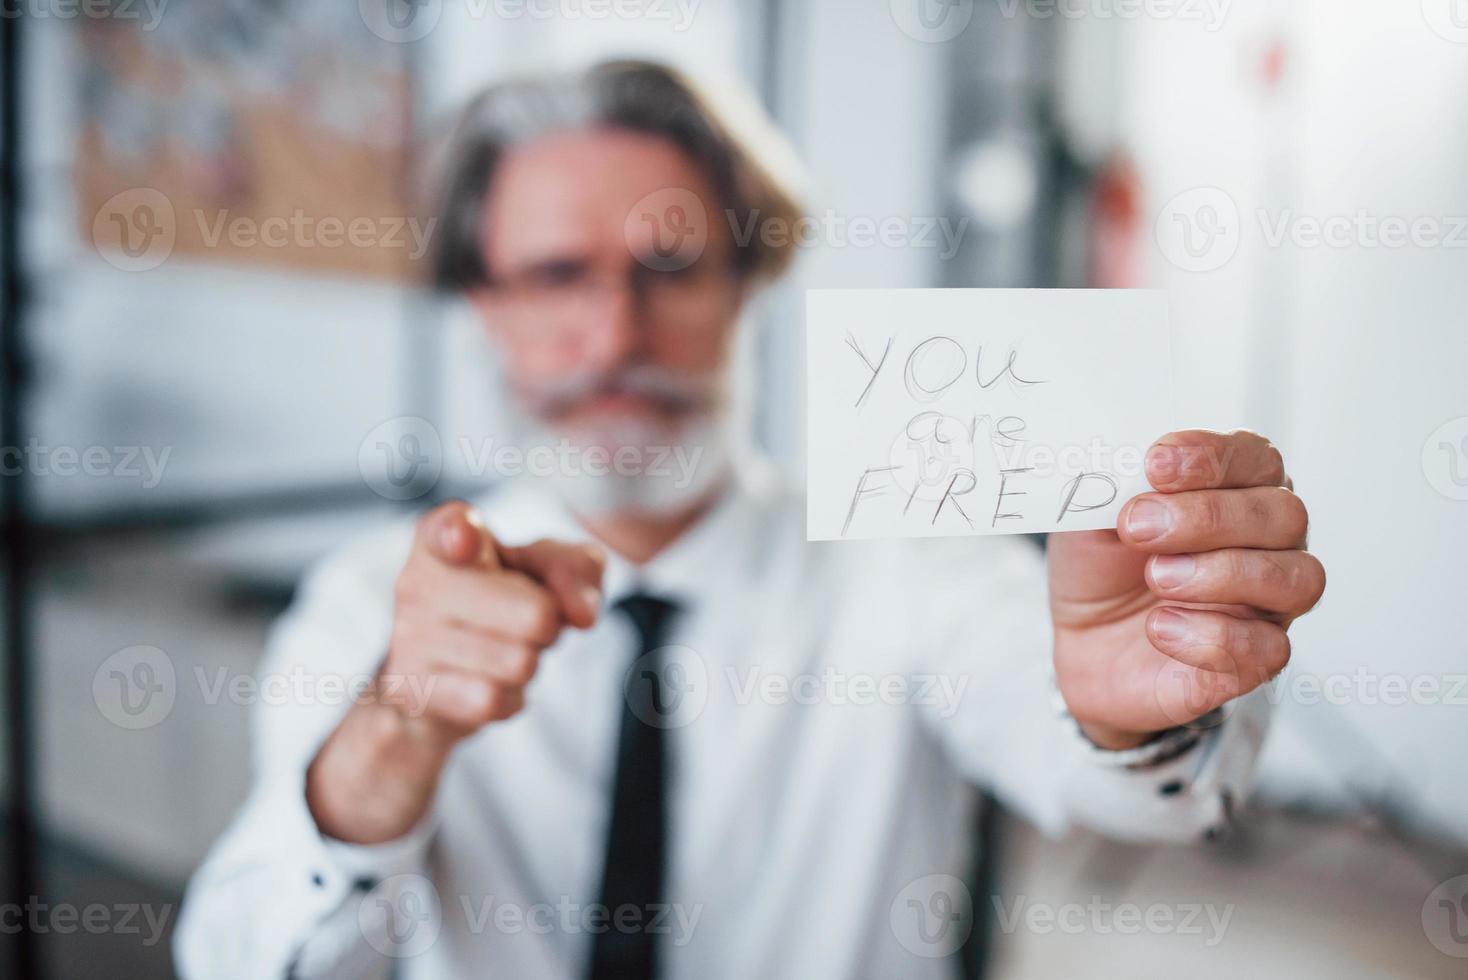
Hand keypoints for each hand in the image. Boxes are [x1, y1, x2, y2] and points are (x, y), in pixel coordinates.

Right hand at [307, 501, 604, 842]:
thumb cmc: (507, 599)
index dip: (462, 533)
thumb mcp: (552, 568)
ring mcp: (408, 636)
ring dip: (529, 662)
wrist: (449, 668)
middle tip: (526, 620)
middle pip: (537, 616)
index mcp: (444, 535)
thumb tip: (582, 614)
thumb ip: (577, 569)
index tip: (466, 540)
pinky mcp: (410, 687)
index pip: (449, 526)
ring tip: (503, 647)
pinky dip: (507, 697)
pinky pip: (493, 700)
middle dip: (550, 625)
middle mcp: (417, 580)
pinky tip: (487, 680)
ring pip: (519, 663)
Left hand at [1047, 430, 1324, 749]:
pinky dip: (1212, 636)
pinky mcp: (1254, 659)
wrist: (1080, 640)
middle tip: (1138, 527)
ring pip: (1296, 579)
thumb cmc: (1100, 567)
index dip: (1213, 457)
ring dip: (1221, 573)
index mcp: (1236, 492)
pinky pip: (1268, 648)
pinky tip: (1160, 626)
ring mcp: (1268, 604)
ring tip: (1155, 577)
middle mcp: (1268, 544)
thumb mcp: (1092, 513)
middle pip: (1284, 515)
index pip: (1258, 459)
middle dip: (1209, 516)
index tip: (1155, 465)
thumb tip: (1130, 465)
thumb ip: (1118, 483)